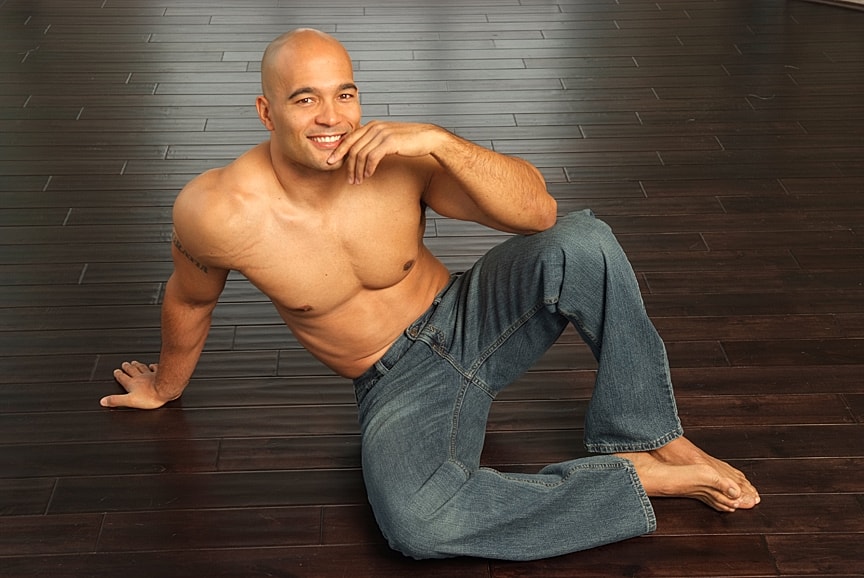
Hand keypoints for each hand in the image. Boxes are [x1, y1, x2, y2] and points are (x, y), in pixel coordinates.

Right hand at [101, 361, 174, 409]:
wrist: (165, 390)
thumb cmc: (150, 396)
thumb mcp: (129, 401)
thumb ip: (116, 400)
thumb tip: (103, 401)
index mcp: (132, 384)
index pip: (123, 378)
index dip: (119, 375)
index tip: (116, 371)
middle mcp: (140, 377)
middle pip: (132, 370)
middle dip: (127, 367)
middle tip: (125, 363)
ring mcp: (150, 375)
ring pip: (142, 368)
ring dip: (138, 365)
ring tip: (135, 362)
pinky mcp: (160, 374)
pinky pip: (155, 368)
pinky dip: (153, 366)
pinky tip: (153, 364)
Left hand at [327, 121, 444, 184]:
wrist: (428, 138)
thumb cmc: (409, 140)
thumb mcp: (388, 139)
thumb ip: (375, 142)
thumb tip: (363, 153)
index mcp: (372, 126)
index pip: (349, 138)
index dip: (338, 151)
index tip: (332, 162)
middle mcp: (375, 127)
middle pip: (353, 148)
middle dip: (348, 165)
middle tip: (348, 178)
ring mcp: (382, 134)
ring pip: (361, 154)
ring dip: (357, 170)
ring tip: (358, 181)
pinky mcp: (389, 142)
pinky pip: (372, 158)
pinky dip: (368, 169)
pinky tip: (368, 175)